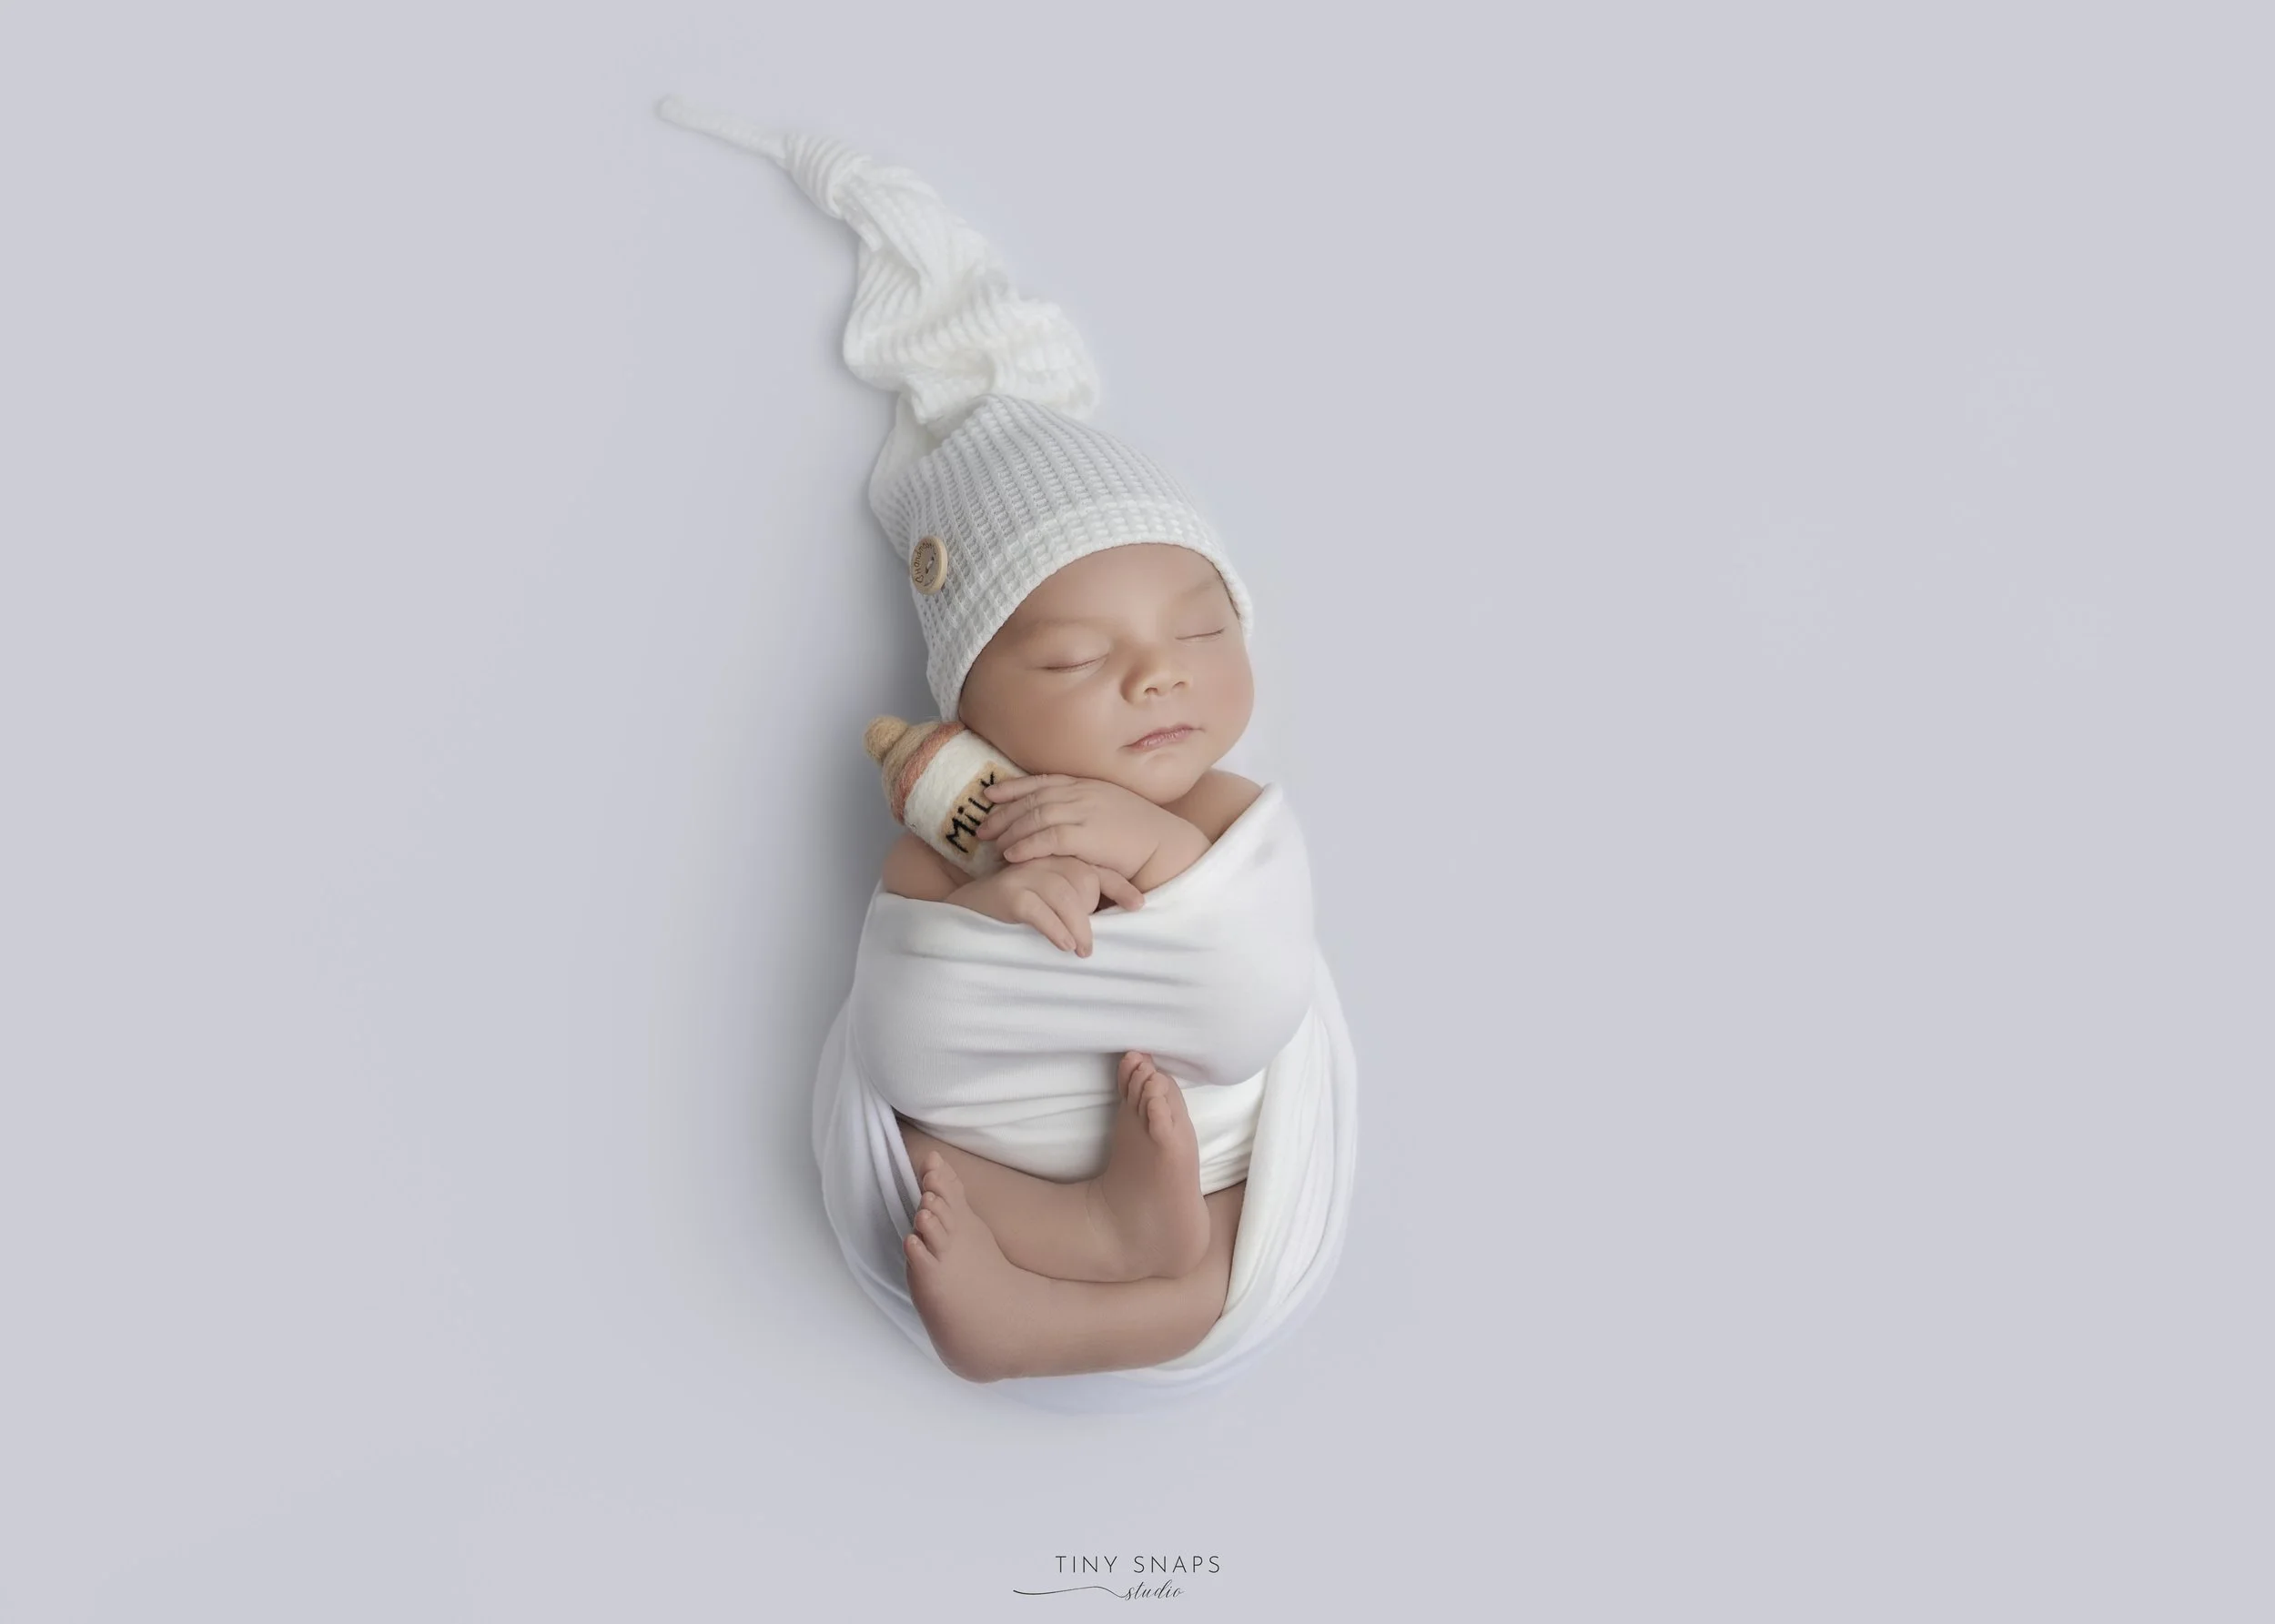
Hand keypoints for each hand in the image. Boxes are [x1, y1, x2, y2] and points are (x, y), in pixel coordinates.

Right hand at [947, 855, 1145, 956]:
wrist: (962, 913)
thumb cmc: (1010, 909)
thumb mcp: (1045, 900)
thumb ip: (1072, 899)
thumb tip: (1107, 922)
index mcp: (1054, 857)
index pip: (1095, 867)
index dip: (1120, 886)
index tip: (1139, 905)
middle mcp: (1040, 859)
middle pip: (1084, 878)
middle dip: (1092, 912)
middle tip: (1088, 944)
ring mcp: (1022, 873)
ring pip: (1065, 895)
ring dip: (1078, 927)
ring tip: (1080, 951)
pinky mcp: (1007, 892)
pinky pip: (1039, 910)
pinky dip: (1055, 929)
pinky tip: (1061, 945)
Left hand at [973, 774, 1191, 882]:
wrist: (1166, 844)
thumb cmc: (1141, 833)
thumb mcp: (1110, 809)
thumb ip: (1085, 808)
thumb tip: (1062, 817)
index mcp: (1087, 785)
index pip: (1042, 781)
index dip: (1012, 786)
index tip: (990, 793)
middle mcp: (1082, 794)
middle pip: (1032, 798)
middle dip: (1003, 811)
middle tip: (982, 826)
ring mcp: (1084, 812)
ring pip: (1035, 816)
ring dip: (1009, 830)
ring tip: (991, 843)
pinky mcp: (1087, 835)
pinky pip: (1047, 838)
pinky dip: (1026, 845)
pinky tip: (1011, 855)